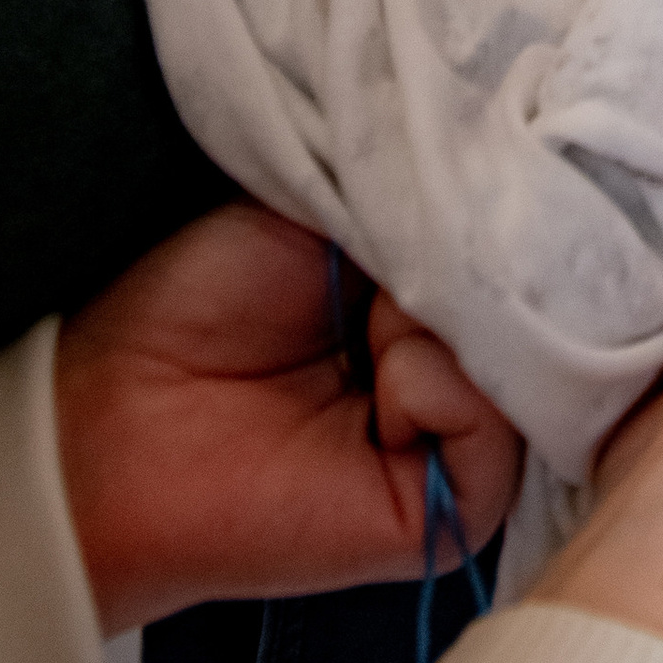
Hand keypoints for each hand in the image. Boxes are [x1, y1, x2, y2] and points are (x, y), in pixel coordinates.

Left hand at [54, 205, 520, 635]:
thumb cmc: (206, 296)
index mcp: (446, 291)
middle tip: (425, 236)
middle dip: (490, 256)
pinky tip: (375, 378)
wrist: (118, 410)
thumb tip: (525, 192)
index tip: (517, 153)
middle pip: (544, 302)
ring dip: (449, 317)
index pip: (535, 245)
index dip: (528, 202)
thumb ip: (431, 198)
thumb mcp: (333, 203)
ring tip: (371, 315)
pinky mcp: (455, 509)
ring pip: (527, 358)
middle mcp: (471, 365)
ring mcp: (469, 441)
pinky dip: (433, 384)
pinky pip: (490, 426)